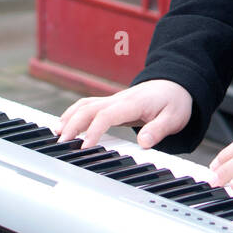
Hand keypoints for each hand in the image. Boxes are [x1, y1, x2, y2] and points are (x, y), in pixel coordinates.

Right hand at [54, 80, 192, 150]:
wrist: (175, 85)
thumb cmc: (174, 102)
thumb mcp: (174, 118)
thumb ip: (158, 130)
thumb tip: (143, 143)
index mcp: (133, 103)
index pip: (107, 115)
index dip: (94, 130)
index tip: (85, 147)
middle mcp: (119, 99)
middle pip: (88, 108)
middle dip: (72, 125)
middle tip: (62, 144)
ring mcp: (113, 99)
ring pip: (84, 105)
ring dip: (69, 118)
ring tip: (56, 135)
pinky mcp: (110, 103)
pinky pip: (87, 105)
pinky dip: (72, 114)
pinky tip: (64, 125)